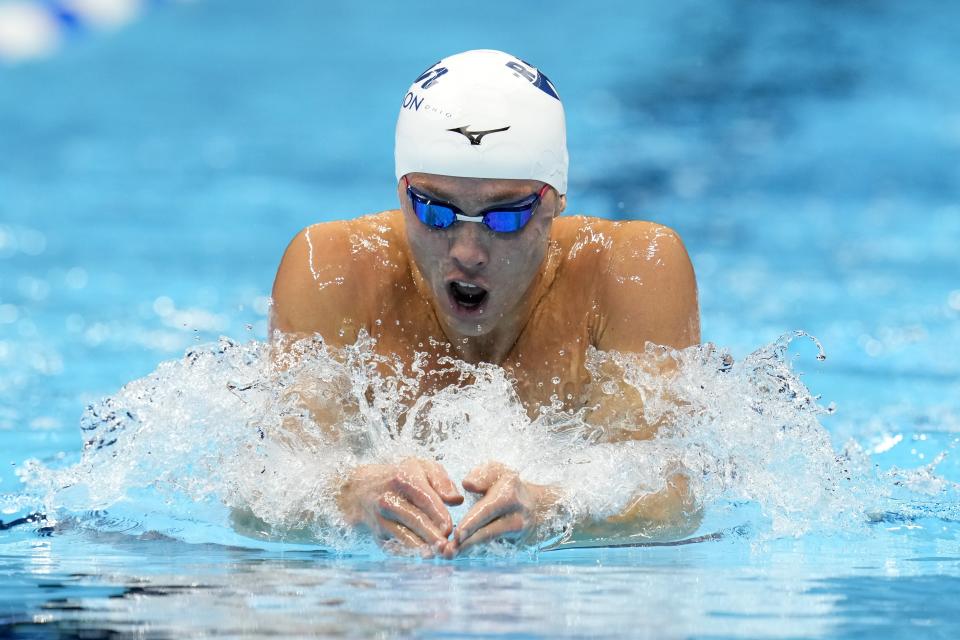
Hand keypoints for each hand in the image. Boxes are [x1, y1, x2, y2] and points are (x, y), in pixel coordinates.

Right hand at [337, 458, 462, 555]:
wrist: (362, 489)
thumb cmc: (400, 478)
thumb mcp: (421, 468)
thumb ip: (442, 481)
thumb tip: (457, 500)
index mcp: (404, 479)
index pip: (425, 499)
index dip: (439, 515)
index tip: (451, 528)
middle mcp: (389, 499)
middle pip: (415, 520)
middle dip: (433, 535)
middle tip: (447, 547)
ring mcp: (381, 518)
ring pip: (405, 535)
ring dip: (423, 547)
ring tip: (436, 554)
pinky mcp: (378, 534)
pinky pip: (395, 545)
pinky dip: (410, 552)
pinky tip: (423, 555)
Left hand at [444, 462, 558, 557]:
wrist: (536, 506)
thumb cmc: (508, 486)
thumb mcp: (496, 471)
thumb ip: (480, 475)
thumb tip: (467, 484)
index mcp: (509, 493)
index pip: (487, 509)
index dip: (471, 523)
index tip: (457, 534)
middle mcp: (516, 515)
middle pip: (489, 530)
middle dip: (467, 541)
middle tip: (449, 549)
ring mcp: (518, 531)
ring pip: (489, 541)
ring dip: (468, 548)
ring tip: (449, 554)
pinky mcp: (516, 544)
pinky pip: (492, 547)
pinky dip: (474, 550)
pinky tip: (460, 552)